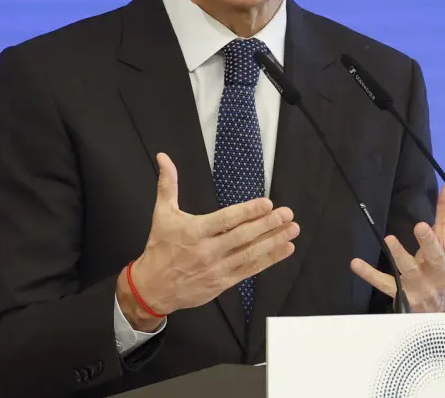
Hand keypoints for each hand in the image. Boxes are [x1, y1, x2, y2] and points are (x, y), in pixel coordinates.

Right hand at [117, 152, 298, 330]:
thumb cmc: (159, 248)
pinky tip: (284, 250)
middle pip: (243, 236)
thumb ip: (167, 185)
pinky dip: (268, 260)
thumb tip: (164, 157)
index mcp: (194, 232)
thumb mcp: (162, 214)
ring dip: (274, 242)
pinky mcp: (223, 283)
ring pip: (250, 254)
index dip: (247, 212)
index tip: (267, 204)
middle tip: (288, 214)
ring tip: (292, 231)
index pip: (226, 220)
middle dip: (268, 225)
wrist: (152, 288)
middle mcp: (207, 251)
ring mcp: (217, 268)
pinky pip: (249, 270)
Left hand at [350, 178, 444, 312]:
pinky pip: (384, 283)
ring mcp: (419, 286)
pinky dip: (370, 274)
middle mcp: (439, 274)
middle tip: (421, 226)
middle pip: (435, 258)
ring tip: (389, 239)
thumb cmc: (441, 268)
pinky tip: (356, 263)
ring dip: (400, 255)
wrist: (435, 312)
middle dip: (429, 243)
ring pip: (409, 271)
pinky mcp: (401, 295)